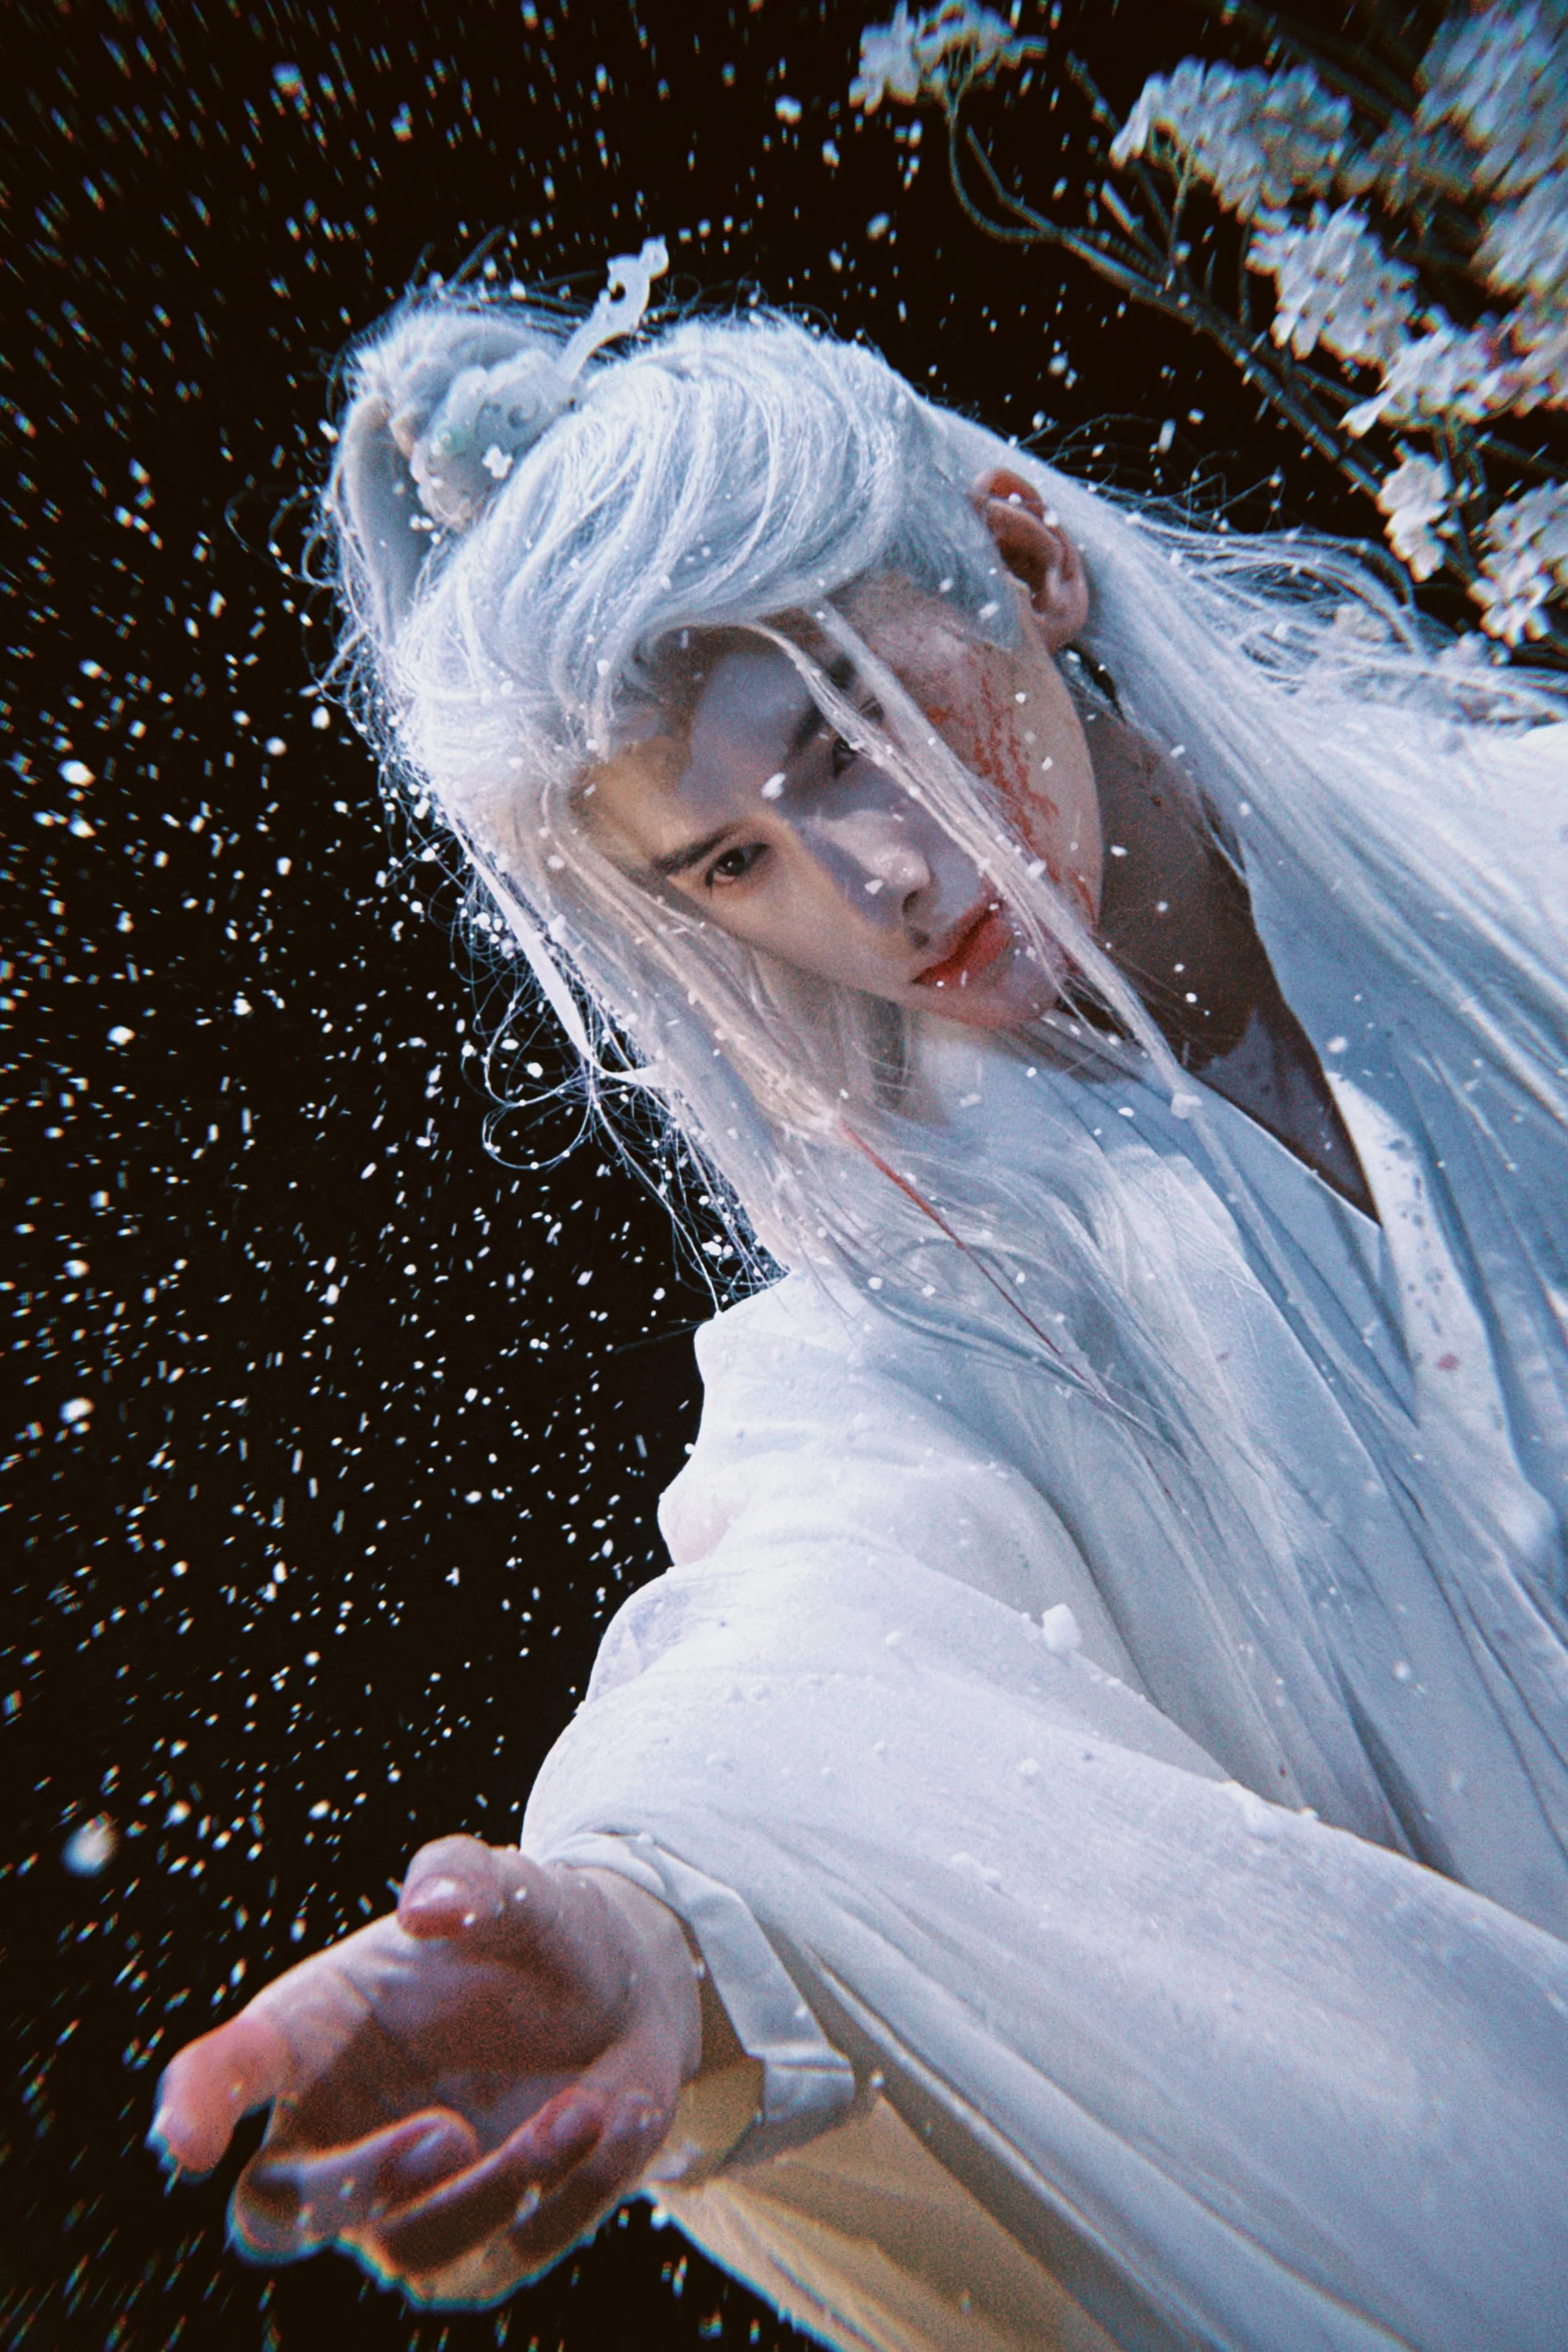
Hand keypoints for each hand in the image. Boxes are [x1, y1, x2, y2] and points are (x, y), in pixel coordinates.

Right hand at [150, 1836, 703, 2306]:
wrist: (622, 1995)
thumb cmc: (530, 1936)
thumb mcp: (511, 1888)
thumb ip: (465, 1876)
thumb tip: (428, 1904)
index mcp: (308, 2032)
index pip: (227, 2072)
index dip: (197, 2103)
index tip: (187, 2138)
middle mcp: (332, 2133)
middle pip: (280, 2210)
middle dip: (354, 2187)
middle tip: (446, 2134)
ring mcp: (397, 2206)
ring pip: (410, 2248)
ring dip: (501, 2182)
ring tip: (581, 2108)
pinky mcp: (476, 2250)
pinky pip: (506, 2256)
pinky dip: (567, 2193)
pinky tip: (612, 2115)